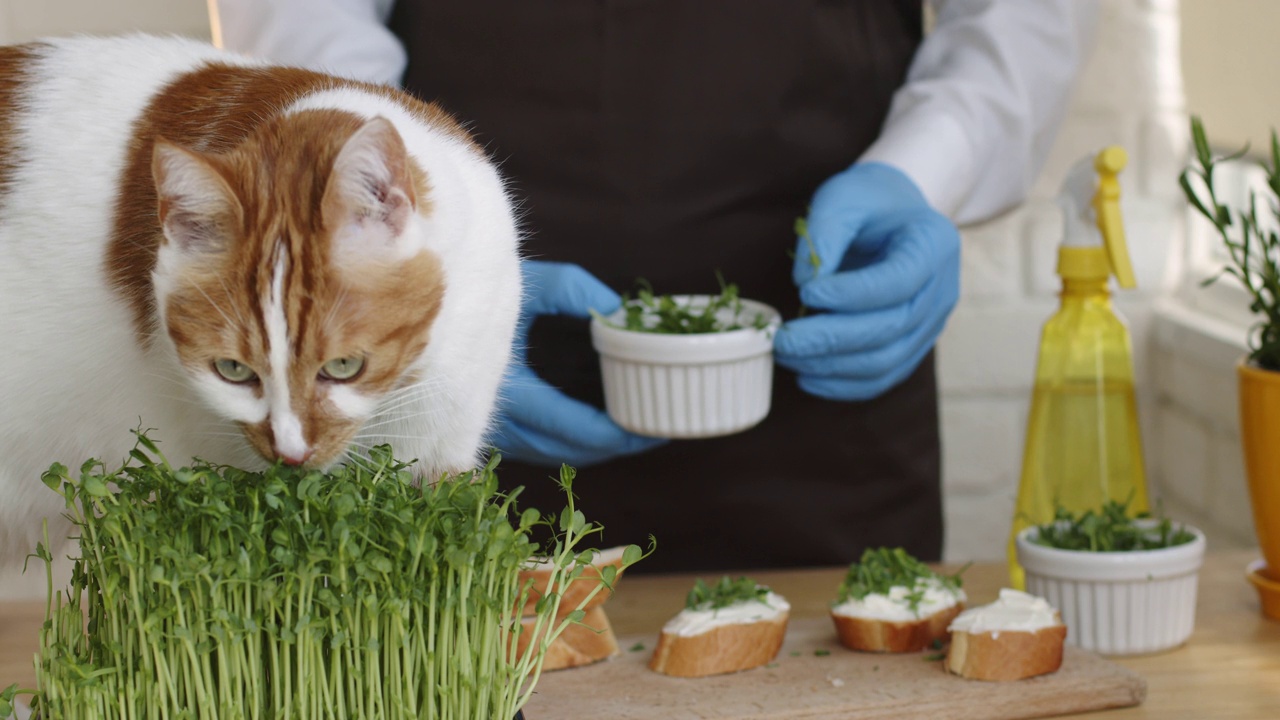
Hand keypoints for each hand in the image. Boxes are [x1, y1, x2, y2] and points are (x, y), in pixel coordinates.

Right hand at [488, 261, 666, 466]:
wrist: (420, 305)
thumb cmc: (471, 289)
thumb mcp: (523, 280)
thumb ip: (573, 289)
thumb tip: (617, 312)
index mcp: (504, 387)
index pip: (571, 427)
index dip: (616, 434)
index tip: (651, 426)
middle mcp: (494, 420)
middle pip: (571, 452)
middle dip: (617, 446)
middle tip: (659, 429)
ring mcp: (488, 430)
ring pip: (555, 455)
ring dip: (597, 448)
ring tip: (638, 428)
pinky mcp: (487, 429)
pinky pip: (539, 447)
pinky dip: (573, 442)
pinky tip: (599, 423)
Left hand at [774, 162, 959, 400]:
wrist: (894, 216)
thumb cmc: (868, 203)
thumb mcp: (844, 197)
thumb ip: (824, 233)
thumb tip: (805, 284)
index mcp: (934, 244)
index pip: (898, 281)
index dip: (853, 294)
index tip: (807, 292)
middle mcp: (942, 290)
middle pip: (892, 328)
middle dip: (832, 339)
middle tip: (783, 339)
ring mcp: (932, 324)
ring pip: (887, 361)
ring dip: (833, 366)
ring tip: (787, 355)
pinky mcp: (912, 346)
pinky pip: (883, 377)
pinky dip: (845, 385)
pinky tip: (808, 377)